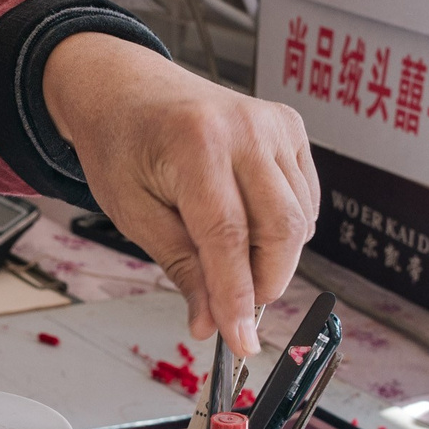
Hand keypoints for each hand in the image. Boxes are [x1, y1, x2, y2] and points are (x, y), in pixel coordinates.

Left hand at [41, 32, 317, 355]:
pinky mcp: (291, 128)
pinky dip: (284, 229)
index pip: (230, 237)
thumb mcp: (132, 213)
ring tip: (227, 256)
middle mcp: (245, 127)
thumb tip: (210, 322)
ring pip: (301, 220)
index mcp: (196, 143)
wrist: (125, 88)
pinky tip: (247, 225)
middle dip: (264, 284)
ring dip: (273, 258)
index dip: (238, 297)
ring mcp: (274, 124)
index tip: (240, 341)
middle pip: (281, 230)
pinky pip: (306, 198)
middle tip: (234, 310)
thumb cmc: (121, 143)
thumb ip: (180, 266)